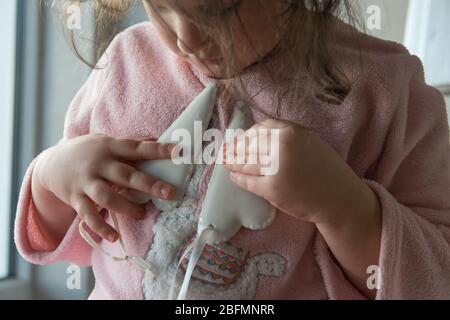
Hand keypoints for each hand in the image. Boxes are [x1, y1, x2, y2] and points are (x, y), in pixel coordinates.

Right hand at [36, 133, 176, 241]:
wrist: (51, 164)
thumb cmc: (88, 152)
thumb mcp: (106, 142)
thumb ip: (130, 144)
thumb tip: (156, 139)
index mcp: (109, 146)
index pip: (136, 147)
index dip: (157, 149)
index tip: (179, 151)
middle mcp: (98, 164)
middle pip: (125, 175)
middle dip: (148, 184)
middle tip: (169, 193)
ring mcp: (85, 182)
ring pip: (106, 197)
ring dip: (126, 208)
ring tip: (143, 215)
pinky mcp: (75, 199)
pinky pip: (88, 215)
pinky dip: (100, 227)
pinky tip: (114, 237)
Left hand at [222, 119, 370, 226]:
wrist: (339, 197)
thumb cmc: (325, 169)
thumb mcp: (308, 141)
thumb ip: (285, 136)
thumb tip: (255, 135)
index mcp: (292, 131)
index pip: (259, 129)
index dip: (246, 135)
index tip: (240, 140)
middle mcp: (282, 146)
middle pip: (248, 145)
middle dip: (234, 149)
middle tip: (223, 152)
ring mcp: (276, 168)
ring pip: (245, 163)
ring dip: (231, 162)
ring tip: (224, 163)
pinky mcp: (272, 189)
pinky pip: (248, 181)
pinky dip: (238, 179)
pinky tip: (233, 177)